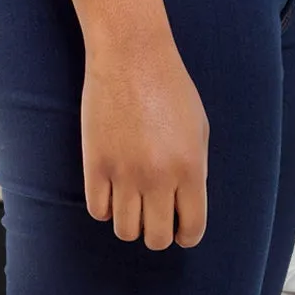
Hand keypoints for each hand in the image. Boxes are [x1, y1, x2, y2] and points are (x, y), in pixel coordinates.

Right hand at [81, 35, 208, 248]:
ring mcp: (124, 173)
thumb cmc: (170, 88)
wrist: (131, 56)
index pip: (191, 228)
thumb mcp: (198, 130)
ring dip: (130, 223)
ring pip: (125, 230)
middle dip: (158, 233)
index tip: (180, 230)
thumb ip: (195, 171)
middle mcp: (158, 178)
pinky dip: (105, 208)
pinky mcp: (95, 164)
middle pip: (156, 238)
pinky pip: (98, 210)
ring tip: (132, 205)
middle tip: (155, 218)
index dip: (186, 235)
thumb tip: (184, 205)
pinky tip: (111, 193)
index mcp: (190, 169)